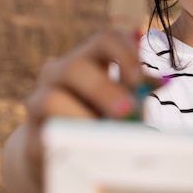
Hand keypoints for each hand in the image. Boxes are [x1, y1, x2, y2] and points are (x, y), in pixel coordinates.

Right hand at [24, 29, 158, 182]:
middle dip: (104, 89)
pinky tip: (88, 152)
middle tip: (127, 112)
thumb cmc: (103, 120)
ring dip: (82, 117)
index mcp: (89, 58)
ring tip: (106, 137)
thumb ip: (139, 90)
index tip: (139, 79)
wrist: (63, 153)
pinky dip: (68, 143)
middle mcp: (60, 72)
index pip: (105, 39)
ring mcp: (39, 101)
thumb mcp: (124, 102)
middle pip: (76, 66)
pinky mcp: (32, 136)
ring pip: (51, 98)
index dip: (124, 53)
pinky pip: (45, 136)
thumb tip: (160, 82)